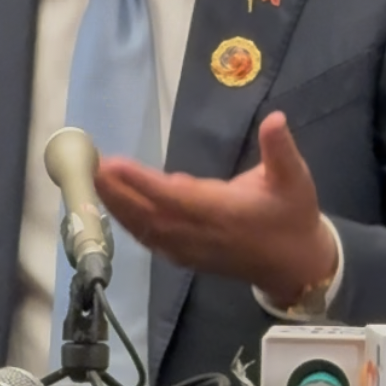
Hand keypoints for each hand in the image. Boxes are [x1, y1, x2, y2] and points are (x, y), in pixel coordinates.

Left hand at [93, 111, 336, 304]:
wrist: (296, 266)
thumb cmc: (293, 216)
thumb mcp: (296, 179)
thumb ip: (281, 150)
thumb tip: (275, 119)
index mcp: (225, 213)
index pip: (176, 198)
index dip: (143, 184)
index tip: (115, 165)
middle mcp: (201, 233)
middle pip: (149, 215)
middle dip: (117, 193)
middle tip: (89, 167)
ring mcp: (190, 249)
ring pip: (145, 229)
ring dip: (116, 206)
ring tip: (92, 181)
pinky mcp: (185, 256)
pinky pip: (150, 240)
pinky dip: (128, 223)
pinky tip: (111, 206)